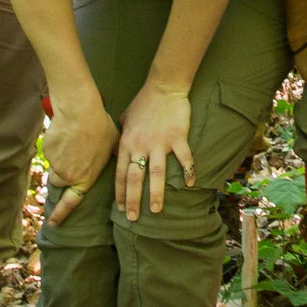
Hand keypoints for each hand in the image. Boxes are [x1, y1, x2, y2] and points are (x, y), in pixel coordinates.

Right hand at [41, 88, 119, 224]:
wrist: (80, 111)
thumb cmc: (100, 127)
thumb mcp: (113, 145)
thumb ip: (110, 159)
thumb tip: (121, 162)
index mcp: (85, 178)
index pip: (71, 202)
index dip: (60, 214)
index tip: (53, 223)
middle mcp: (68, 175)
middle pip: (59, 183)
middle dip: (61, 175)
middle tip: (70, 160)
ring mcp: (55, 164)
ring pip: (54, 167)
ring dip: (59, 160)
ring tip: (70, 143)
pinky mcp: (46, 151)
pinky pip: (49, 153)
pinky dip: (54, 147)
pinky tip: (64, 135)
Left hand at [116, 82, 192, 220]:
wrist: (163, 88)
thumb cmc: (142, 103)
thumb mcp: (124, 120)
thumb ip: (120, 138)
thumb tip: (115, 153)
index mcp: (127, 143)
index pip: (120, 173)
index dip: (119, 193)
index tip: (120, 209)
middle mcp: (141, 146)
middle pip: (135, 178)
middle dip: (133, 200)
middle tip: (133, 219)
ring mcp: (160, 143)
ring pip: (156, 174)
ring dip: (155, 193)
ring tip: (155, 210)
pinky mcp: (177, 138)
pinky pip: (184, 158)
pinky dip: (188, 171)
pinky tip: (191, 184)